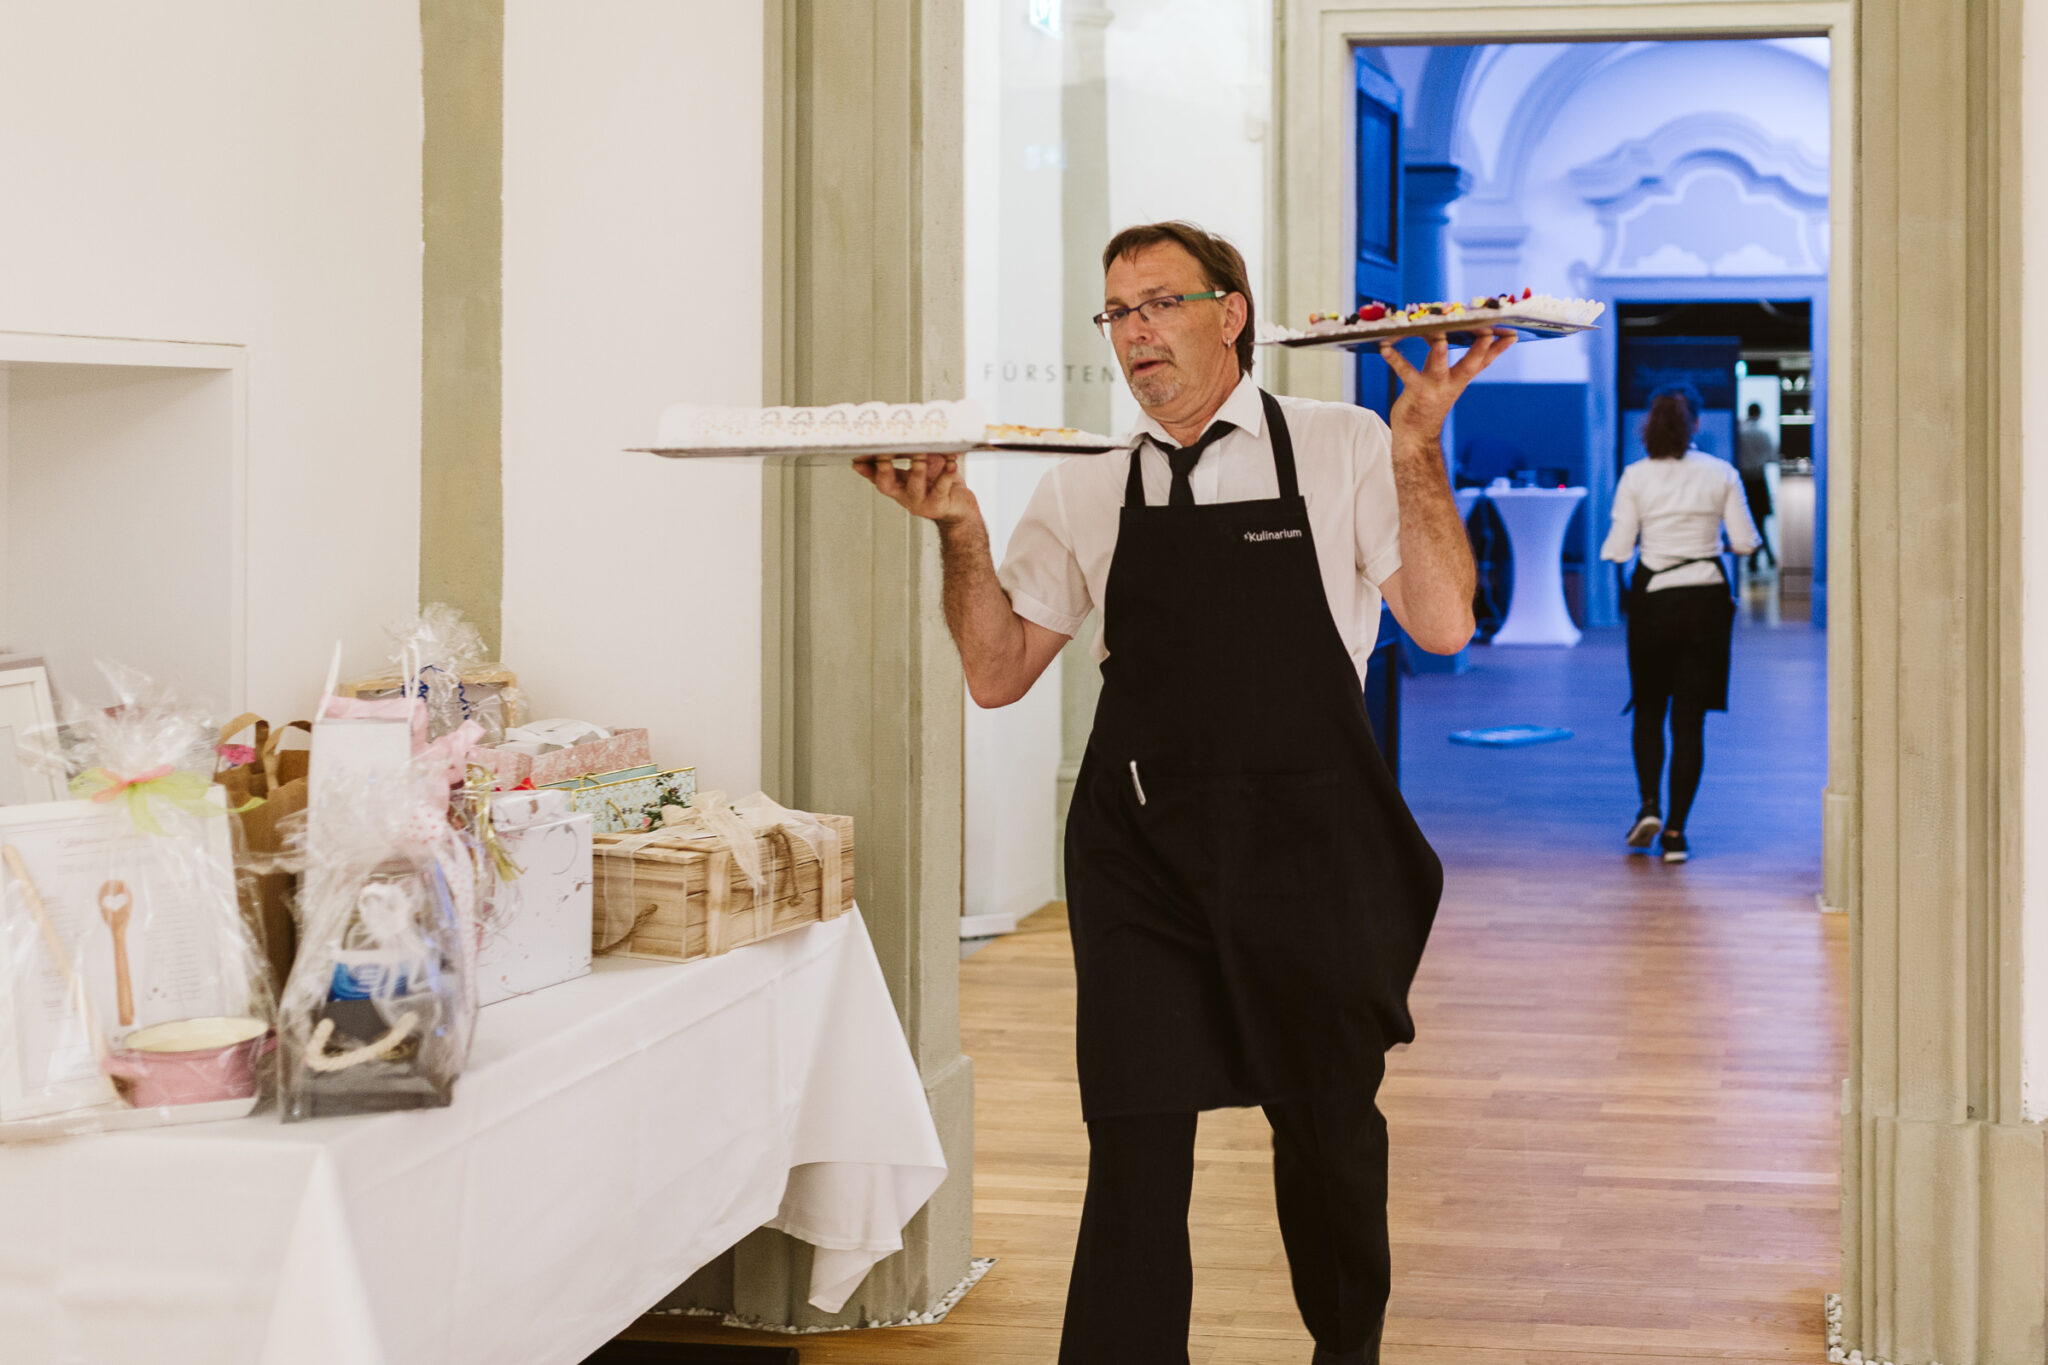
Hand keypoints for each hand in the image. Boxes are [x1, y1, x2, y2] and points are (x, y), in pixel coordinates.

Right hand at [853, 454, 975, 525]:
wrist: (960, 508)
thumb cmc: (940, 484)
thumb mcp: (922, 469)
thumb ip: (911, 456)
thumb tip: (903, 435)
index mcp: (898, 486)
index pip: (877, 477)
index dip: (866, 469)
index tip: (857, 459)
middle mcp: (905, 496)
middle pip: (887, 485)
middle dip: (883, 469)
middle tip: (884, 454)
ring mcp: (921, 502)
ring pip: (914, 486)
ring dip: (917, 468)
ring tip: (921, 454)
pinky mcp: (939, 505)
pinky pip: (941, 488)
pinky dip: (946, 474)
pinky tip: (950, 463)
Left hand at [1380, 329, 1515, 440]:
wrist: (1416, 436)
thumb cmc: (1428, 401)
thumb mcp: (1439, 376)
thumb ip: (1440, 353)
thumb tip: (1440, 330)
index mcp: (1461, 379)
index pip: (1484, 362)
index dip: (1498, 349)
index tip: (1512, 334)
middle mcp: (1451, 383)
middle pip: (1470, 365)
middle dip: (1480, 349)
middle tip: (1489, 333)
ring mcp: (1434, 388)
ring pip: (1439, 367)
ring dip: (1440, 352)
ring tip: (1440, 336)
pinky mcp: (1415, 392)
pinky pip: (1405, 373)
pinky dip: (1395, 360)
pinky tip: (1385, 348)